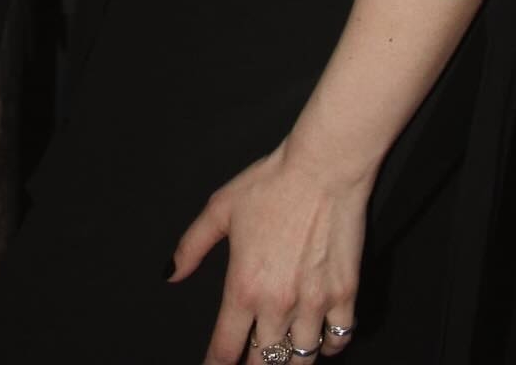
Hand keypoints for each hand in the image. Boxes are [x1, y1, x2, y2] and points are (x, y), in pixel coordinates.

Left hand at [171, 142, 368, 364]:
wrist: (322, 169)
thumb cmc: (271, 184)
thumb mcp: (220, 208)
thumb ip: (192, 245)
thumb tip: (171, 274)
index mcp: (244, 287)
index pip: (225, 349)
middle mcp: (278, 304)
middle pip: (264, 364)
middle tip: (248, 358)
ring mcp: (314, 303)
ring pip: (301, 360)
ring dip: (288, 360)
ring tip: (280, 353)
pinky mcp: (344, 295)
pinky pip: (338, 339)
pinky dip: (327, 346)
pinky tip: (317, 337)